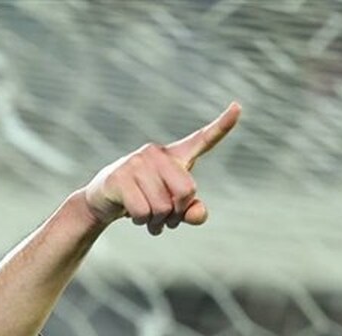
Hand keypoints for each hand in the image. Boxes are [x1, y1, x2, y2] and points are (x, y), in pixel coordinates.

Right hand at [82, 102, 240, 234]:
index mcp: (174, 156)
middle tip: (166, 221)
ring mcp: (136, 163)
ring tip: (149, 220)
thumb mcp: (171, 208)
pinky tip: (134, 217)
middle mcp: (156, 153)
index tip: (238, 107)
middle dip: (177, 214)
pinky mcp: (119, 177)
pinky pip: (142, 211)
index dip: (222, 125)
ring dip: (157, 223)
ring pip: (162, 207)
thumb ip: (191, 211)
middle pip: (186, 191)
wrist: (102, 201)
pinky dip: (141, 222)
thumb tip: (198, 215)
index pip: (202, 139)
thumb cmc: (143, 199)